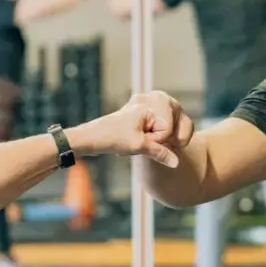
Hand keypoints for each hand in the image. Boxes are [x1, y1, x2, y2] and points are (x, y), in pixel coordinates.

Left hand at [69, 91, 192, 166]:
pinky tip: (137, 142)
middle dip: (158, 139)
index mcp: (147, 105)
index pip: (167, 129)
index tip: (140, 139)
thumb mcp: (138, 146)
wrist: (89, 138)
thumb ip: (160, 153)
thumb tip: (176, 162)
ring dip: (154, 141)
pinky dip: (150, 141)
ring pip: (164, 132)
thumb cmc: (112, 137)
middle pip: (169, 128)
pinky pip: (156, 134)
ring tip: (137, 141)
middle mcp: (148, 104)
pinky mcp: (142, 121)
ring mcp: (146, 112)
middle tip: (139, 139)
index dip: (157, 140)